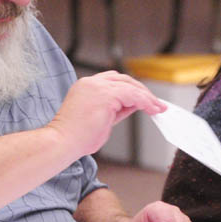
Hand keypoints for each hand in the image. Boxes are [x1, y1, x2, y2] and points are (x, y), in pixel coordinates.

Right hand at [48, 71, 165, 157]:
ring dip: (147, 97)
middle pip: (123, 79)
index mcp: (86, 86)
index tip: (143, 99)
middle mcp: (91, 83)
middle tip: (155, 103)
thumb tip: (134, 106)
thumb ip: (116, 109)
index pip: (113, 80)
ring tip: (158, 107)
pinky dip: (145, 101)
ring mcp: (98, 87)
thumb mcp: (101, 119)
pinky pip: (132, 95)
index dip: (130, 89)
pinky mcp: (106, 95)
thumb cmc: (76, 137)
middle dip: (141, 91)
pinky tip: (152, 109)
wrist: (62, 142)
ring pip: (130, 86)